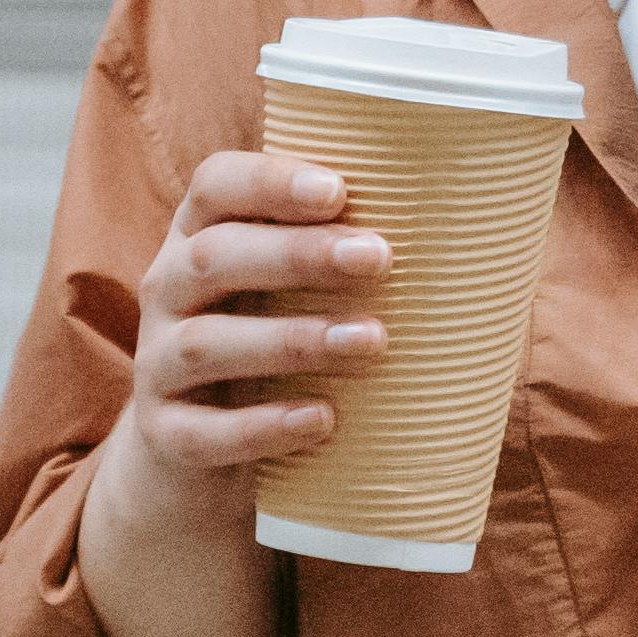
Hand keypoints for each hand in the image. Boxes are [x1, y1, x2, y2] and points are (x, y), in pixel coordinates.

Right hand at [94, 146, 391, 536]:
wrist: (196, 456)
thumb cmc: (270, 348)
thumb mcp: (287, 293)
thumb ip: (342, 258)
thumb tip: (481, 229)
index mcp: (199, 238)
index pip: (214, 186)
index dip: (268, 181)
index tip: (339, 189)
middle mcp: (168, 291)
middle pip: (211, 258)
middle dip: (296, 254)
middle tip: (379, 258)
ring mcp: (156, 366)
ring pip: (206, 344)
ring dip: (292, 339)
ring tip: (372, 341)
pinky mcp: (165, 436)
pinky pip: (202, 434)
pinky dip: (263, 427)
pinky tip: (323, 420)